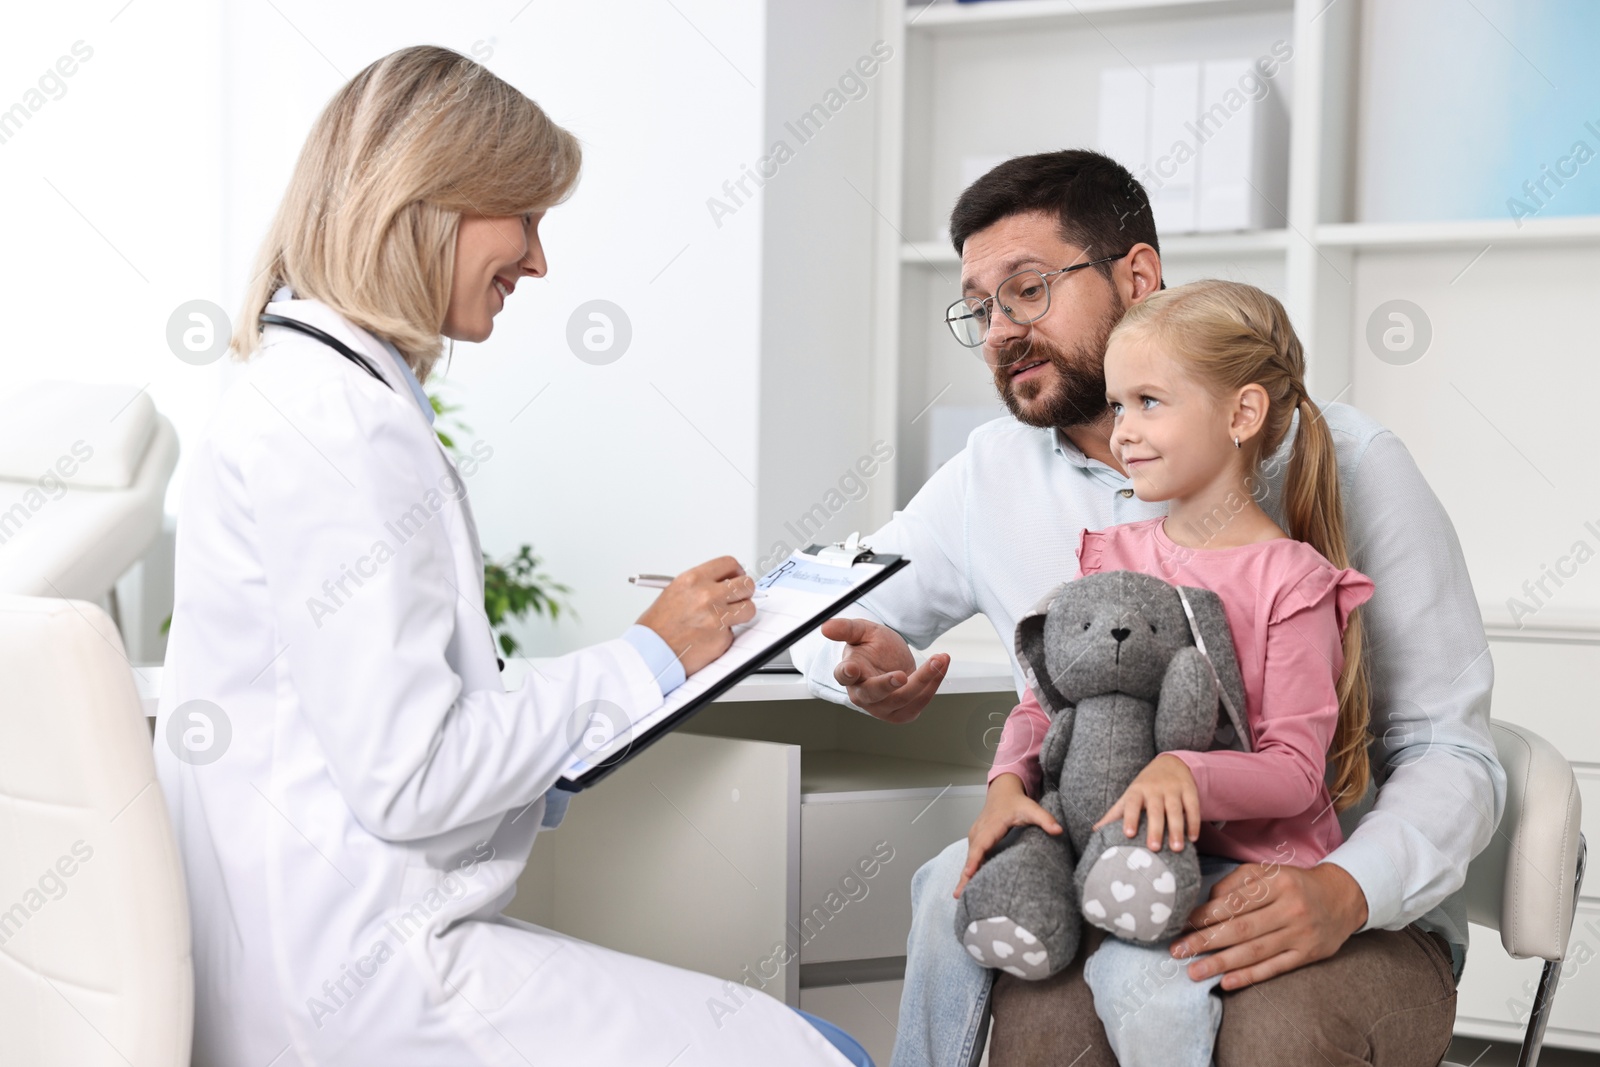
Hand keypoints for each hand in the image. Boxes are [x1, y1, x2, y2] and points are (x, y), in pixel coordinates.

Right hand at [634, 556, 755, 675]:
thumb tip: (722, 584)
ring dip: (741, 614)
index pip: (729, 564)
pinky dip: (724, 637)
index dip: (736, 571)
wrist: (650, 652)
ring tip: (725, 620)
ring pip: (749, 609)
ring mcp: (716, 617)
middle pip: (746, 584)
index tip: (737, 577)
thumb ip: (700, 586)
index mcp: (693, 580)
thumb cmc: (657, 627)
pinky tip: (708, 638)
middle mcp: (707, 595)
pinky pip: (734, 633)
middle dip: (745, 592)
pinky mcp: (721, 638)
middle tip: (739, 599)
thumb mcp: (675, 592)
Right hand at [818, 617, 947, 723]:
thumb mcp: (862, 631)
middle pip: (874, 694)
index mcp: (849, 674)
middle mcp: (863, 695)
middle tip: (901, 676)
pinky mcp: (903, 712)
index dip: (846, 674)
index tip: (851, 669)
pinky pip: (920, 701)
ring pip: (903, 698)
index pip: (843, 676)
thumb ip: (846, 628)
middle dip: (888, 685)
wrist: (891, 661)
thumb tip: (825, 627)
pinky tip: (941, 664)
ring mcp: (883, 707)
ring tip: (939, 659)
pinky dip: (934, 682)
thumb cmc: (872, 647)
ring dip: (924, 679)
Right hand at [954, 774, 1062, 897]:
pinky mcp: (975, 841)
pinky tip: (966, 884)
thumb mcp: (1032, 808)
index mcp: (991, 826)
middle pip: (971, 856)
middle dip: (965, 875)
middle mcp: (979, 832)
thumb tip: (1059, 830)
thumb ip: (1045, 819)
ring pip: (968, 858)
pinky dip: (968, 870)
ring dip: (964, 876)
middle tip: (959, 894)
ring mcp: (975, 836)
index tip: (969, 873)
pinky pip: (971, 857)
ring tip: (960, 894)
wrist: (1003, 793)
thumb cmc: (1016, 803)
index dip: (975, 859)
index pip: (981, 844)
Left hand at [1092, 753, 1199, 850]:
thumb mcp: (1129, 796)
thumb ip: (1115, 814)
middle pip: (1155, 810)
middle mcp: (1154, 789)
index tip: (1128, 834)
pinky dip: (1194, 823)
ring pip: (1176, 810)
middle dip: (1155, 829)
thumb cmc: (1145, 786)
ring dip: (1177, 829)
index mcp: (1136, 791)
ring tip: (1177, 848)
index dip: (1130, 818)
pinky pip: (1193, 807)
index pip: (1131, 804)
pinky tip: (1193, 838)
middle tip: (1154, 848)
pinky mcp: (1189, 790)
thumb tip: (1095, 831)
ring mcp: (1173, 789)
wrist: (1171, 763)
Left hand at [1169, 860, 1368, 989]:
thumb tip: (1206, 904)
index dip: (1205, 915)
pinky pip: (1274, 968)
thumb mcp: (1267, 871)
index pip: (1234, 902)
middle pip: (1241, 929)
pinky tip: (1226, 982)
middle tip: (1177, 951)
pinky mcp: (1307, 955)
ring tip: (1193, 971)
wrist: (1342, 897)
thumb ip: (1235, 883)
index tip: (1181, 925)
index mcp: (1277, 883)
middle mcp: (1290, 909)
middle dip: (1205, 941)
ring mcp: (1300, 935)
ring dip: (1221, 963)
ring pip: (1254, 952)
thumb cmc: (1294, 883)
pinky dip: (1250, 976)